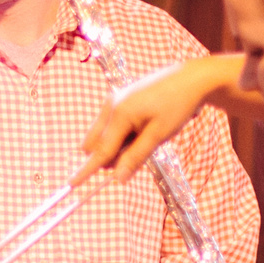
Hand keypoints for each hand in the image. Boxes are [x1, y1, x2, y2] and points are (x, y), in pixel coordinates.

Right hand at [81, 54, 245, 181]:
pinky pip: (112, 124)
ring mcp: (114, 100)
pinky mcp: (120, 98)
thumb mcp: (159, 135)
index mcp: (120, 114)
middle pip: (96, 143)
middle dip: (109, 156)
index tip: (72, 184)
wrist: (191, 79)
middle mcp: (111, 105)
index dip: (87, 169)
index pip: (101, 150)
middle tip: (139, 153)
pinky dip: (122, 134)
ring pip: (104, 134)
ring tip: (147, 135)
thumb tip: (118, 179)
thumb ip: (136, 157)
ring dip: (118, 145)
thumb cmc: (177, 106)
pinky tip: (144, 127)